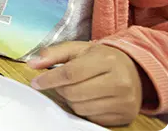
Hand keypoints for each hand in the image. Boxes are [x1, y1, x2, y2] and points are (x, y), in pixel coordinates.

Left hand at [28, 42, 143, 126]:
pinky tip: (88, 98)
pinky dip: (84, 109)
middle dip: (60, 89)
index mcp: (107, 60)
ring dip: (71, 100)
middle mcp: (119, 81)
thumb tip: (33, 64)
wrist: (134, 71)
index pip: (70, 73)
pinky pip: (92, 118)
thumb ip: (53, 54)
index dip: (49, 79)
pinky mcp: (125, 116)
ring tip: (77, 89)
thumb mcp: (78, 49)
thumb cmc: (102, 58)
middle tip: (61, 83)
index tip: (36, 82)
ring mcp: (124, 101)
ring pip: (80, 108)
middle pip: (74, 93)